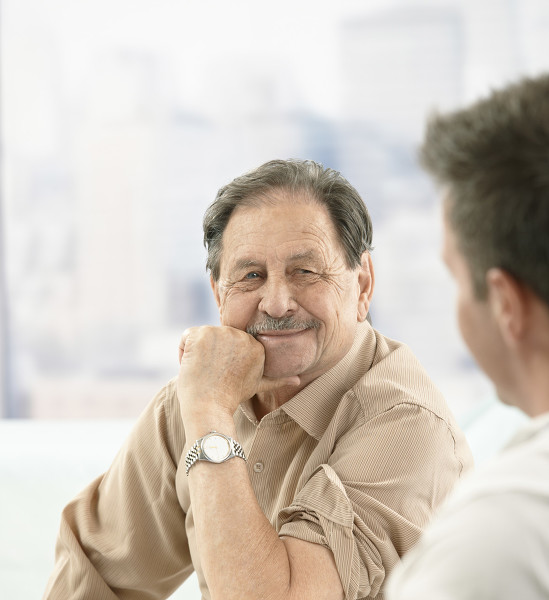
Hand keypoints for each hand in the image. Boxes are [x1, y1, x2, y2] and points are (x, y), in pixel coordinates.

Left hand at [177, 326, 298, 422]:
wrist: (210, 409)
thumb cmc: (230, 399)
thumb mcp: (257, 386)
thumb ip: (277, 379)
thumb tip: (298, 380)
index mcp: (256, 345)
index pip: (229, 343)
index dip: (222, 360)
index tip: (223, 377)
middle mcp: (241, 335)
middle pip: (215, 338)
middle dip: (210, 355)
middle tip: (213, 376)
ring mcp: (221, 332)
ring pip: (200, 337)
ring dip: (196, 354)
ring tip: (204, 373)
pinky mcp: (201, 333)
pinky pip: (185, 337)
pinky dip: (183, 352)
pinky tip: (192, 367)